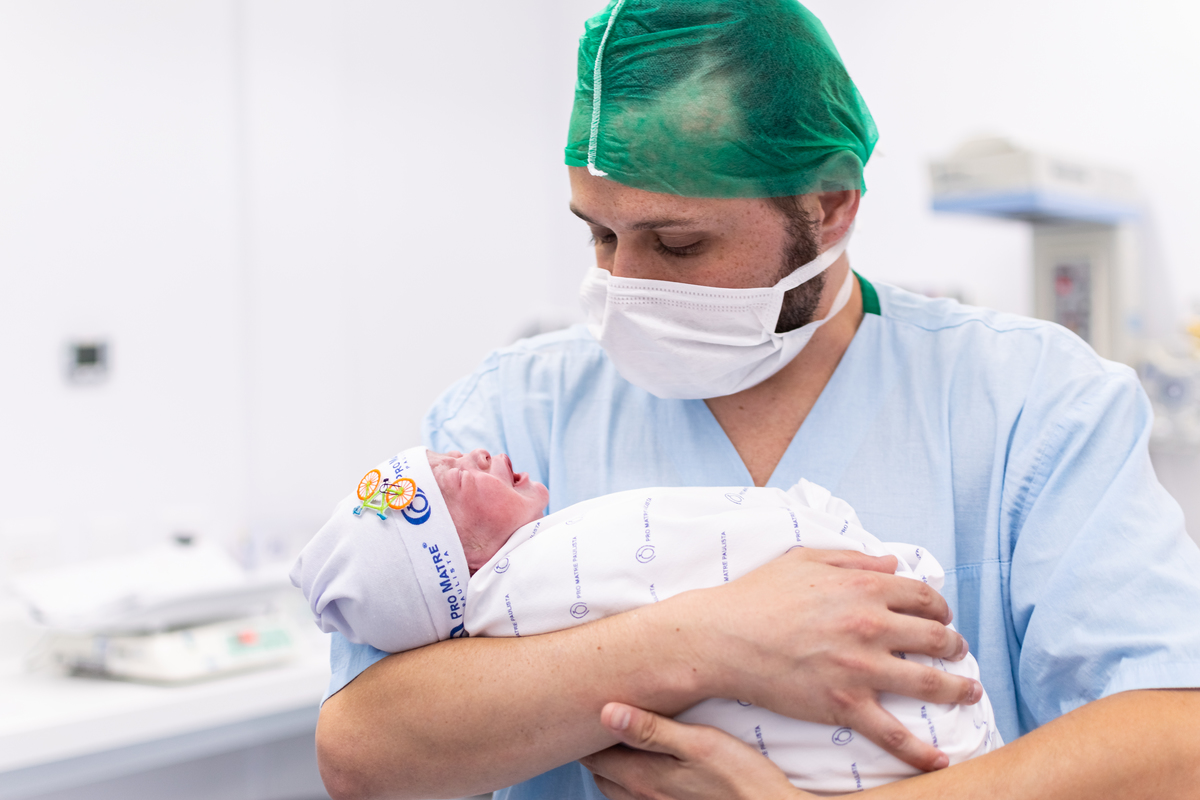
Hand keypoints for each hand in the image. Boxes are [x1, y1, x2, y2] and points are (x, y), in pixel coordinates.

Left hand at [582, 702, 807, 799]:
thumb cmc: (740, 779)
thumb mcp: (698, 743)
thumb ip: (651, 729)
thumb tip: (606, 712)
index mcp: (642, 778)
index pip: (594, 756)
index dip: (584, 732)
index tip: (584, 708)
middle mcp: (643, 799)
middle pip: (602, 774)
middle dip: (595, 749)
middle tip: (598, 721)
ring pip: (618, 788)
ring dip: (613, 766)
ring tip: (621, 739)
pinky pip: (638, 798)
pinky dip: (632, 780)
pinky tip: (650, 764)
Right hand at [675, 547, 980, 770]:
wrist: (722, 638)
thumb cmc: (757, 596)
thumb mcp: (804, 560)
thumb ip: (852, 559)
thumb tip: (892, 562)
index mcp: (863, 587)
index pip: (922, 595)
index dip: (939, 606)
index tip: (941, 616)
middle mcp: (870, 626)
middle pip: (935, 636)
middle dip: (954, 645)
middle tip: (957, 652)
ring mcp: (861, 668)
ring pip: (929, 682)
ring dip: (957, 689)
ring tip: (968, 693)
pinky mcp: (845, 704)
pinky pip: (893, 734)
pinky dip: (921, 752)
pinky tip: (941, 761)